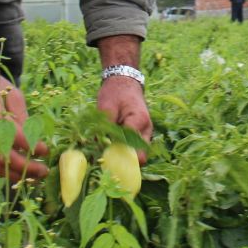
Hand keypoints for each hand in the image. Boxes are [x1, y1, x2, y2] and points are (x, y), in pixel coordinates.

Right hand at [0, 41, 47, 180]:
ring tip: (33, 177)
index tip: (46, 150)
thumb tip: (35, 140)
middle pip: (6, 159)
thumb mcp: (13, 95)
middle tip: (44, 170)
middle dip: (28, 168)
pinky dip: (4, 170)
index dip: (34, 148)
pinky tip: (18, 171)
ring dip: (16, 175)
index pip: (17, 139)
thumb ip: (23, 118)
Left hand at [95, 34, 152, 164]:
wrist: (124, 82)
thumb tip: (100, 148)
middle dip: (123, 163)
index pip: (131, 146)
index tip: (104, 162)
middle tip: (106, 165)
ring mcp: (146, 134)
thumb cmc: (115, 92)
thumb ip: (105, 128)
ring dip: (123, 158)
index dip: (118, 156)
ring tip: (106, 158)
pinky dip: (123, 153)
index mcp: (138, 120)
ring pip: (137, 155)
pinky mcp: (141, 136)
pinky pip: (133, 150)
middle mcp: (146, 130)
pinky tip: (110, 151)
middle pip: (139, 156)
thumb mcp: (106, 107)